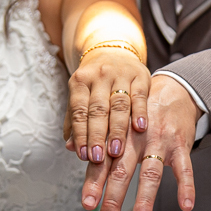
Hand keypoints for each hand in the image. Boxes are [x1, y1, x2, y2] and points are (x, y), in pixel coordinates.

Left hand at [63, 47, 148, 168]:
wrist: (114, 53)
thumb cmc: (95, 83)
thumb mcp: (81, 96)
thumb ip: (74, 121)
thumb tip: (70, 146)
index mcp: (80, 81)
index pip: (79, 111)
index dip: (80, 135)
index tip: (83, 155)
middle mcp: (99, 76)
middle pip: (98, 109)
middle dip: (97, 136)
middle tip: (98, 158)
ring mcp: (120, 74)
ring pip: (118, 104)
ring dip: (117, 129)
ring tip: (116, 150)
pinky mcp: (140, 75)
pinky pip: (139, 95)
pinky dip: (140, 112)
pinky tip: (139, 128)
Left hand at [88, 74, 199, 210]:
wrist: (174, 91)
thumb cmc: (141, 112)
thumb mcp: (118, 119)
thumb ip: (96, 137)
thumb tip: (68, 148)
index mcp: (118, 134)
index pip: (102, 162)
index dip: (93, 183)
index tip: (87, 204)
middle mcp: (136, 138)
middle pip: (122, 170)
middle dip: (113, 198)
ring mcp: (160, 141)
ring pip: (151, 172)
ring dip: (145, 199)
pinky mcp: (181, 145)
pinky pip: (185, 167)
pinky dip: (186, 186)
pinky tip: (185, 205)